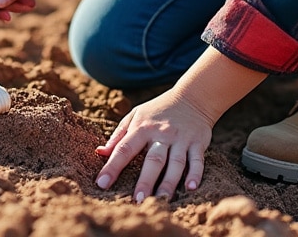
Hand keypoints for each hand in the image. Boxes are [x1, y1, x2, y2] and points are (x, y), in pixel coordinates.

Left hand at [94, 89, 214, 200]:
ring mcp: (181, 139)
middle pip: (153, 160)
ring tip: (161, 200)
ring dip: (169, 182)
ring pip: (176, 163)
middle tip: (137, 200)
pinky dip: (195, 174)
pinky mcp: (198, 143)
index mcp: (143, 128)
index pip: (125, 148)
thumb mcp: (136, 116)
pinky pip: (197, 160)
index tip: (101, 183)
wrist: (191, 97)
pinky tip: (191, 188)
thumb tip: (100, 153)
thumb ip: (119, 135)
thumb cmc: (158, 111)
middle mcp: (162, 134)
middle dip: (145, 180)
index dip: (112, 166)